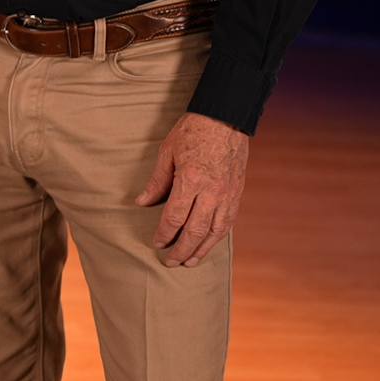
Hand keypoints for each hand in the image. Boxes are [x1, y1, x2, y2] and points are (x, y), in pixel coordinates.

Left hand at [135, 111, 248, 266]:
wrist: (226, 118)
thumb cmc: (192, 131)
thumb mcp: (167, 152)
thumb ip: (157, 181)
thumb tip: (142, 203)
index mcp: (191, 180)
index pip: (175, 216)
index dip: (165, 233)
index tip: (157, 243)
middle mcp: (212, 191)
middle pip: (195, 230)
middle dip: (182, 249)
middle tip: (171, 262)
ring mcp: (228, 194)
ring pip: (215, 231)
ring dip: (202, 249)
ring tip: (190, 261)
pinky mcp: (238, 193)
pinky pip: (229, 221)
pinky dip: (218, 236)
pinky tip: (209, 243)